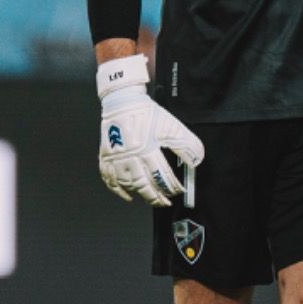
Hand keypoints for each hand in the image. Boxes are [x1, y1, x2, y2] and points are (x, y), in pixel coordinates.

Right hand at [97, 55, 204, 205]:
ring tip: (152, 199)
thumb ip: (186, 144)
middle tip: (165, 202)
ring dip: (141, 195)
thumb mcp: (172, 126)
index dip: (172, 187)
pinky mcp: (106, 157)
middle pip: (145, 185)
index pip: (162, 177)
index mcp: (148, 149)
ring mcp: (117, 159)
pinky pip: (110, 180)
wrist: (123, 101)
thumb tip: (196, 160)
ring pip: (128, 185)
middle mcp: (131, 157)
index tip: (179, 191)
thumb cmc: (146, 113)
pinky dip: (119, 191)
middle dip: (157, 197)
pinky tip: (129, 196)